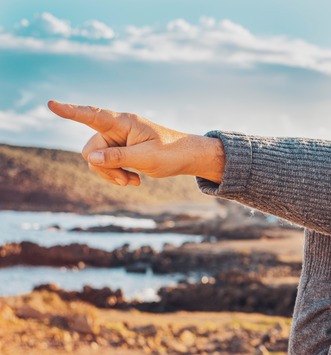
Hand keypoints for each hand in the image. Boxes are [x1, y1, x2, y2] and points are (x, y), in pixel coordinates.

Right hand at [48, 101, 224, 185]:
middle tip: (127, 180)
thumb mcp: (146, 158)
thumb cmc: (171, 153)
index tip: (52, 104)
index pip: (93, 115)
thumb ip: (118, 157)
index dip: (71, 111)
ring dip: (112, 175)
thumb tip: (91, 157)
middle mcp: (117, 128)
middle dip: (105, 168)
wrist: (187, 158)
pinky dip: (116, 175)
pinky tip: (134, 181)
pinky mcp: (120, 150)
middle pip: (92, 149)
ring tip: (133, 182)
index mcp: (124, 122)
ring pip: (97, 160)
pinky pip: (105, 165)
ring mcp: (117, 139)